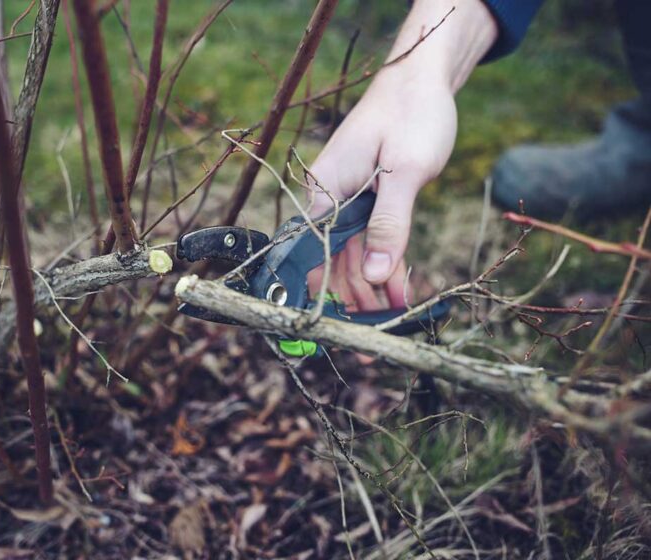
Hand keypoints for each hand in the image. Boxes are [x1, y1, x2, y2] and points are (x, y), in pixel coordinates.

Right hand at [307, 64, 456, 309]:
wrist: (423, 81)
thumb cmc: (411, 116)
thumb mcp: (406, 171)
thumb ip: (389, 225)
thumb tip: (374, 276)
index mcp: (325, 192)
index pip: (312, 254)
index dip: (320, 296)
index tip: (334, 332)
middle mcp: (330, 200)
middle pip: (334, 262)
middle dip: (354, 301)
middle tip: (378, 339)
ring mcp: (348, 201)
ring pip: (355, 256)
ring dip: (374, 289)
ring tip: (397, 321)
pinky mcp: (368, 200)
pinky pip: (372, 241)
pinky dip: (386, 265)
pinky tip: (400, 291)